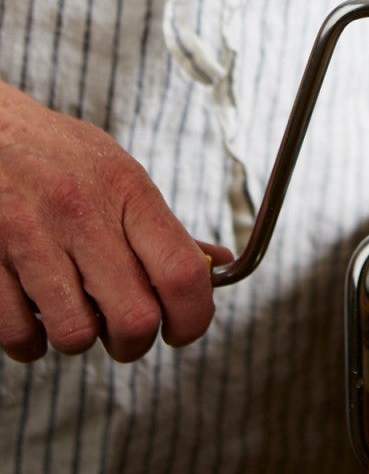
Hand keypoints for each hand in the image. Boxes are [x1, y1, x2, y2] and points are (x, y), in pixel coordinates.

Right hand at [0, 82, 221, 362]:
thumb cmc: (58, 155)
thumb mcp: (121, 176)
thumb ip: (166, 227)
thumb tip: (219, 263)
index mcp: (128, 192)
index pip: (182, 272)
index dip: (194, 317)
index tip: (184, 329)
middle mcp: (81, 213)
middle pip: (134, 317)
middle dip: (135, 342)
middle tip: (126, 334)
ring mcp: (28, 237)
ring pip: (75, 334)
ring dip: (80, 339)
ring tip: (75, 315)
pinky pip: (18, 334)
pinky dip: (30, 342)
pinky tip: (36, 317)